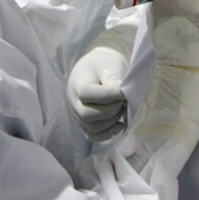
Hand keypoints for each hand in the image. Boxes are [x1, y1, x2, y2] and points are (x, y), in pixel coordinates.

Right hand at [67, 24, 134, 140]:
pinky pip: (93, 136)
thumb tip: (120, 92)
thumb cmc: (103, 63)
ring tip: (122, 108)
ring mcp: (78, 115)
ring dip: (111, 121)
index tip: (124, 91)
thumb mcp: (108, 64)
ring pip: (92, 128)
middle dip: (111, 110)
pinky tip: (120, 124)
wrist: (96, 67)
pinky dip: (108, 134)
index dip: (108, 95)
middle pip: (87, 115)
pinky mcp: (85, 124)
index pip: (87, 94)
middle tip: (124, 100)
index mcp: (77, 83)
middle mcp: (74, 102)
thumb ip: (112, 78)